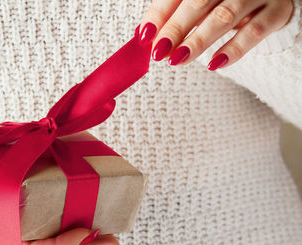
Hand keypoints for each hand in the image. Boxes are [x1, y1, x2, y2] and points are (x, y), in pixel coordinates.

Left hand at [138, 0, 293, 69]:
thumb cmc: (225, 2)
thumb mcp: (199, 5)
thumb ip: (174, 15)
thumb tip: (144, 35)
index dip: (159, 13)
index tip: (145, 35)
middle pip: (198, 2)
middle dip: (175, 28)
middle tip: (159, 51)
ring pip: (224, 16)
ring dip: (198, 40)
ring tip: (178, 59)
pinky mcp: (276, 12)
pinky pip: (255, 31)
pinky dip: (233, 49)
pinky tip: (214, 63)